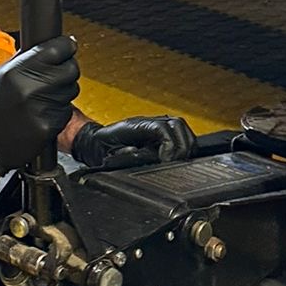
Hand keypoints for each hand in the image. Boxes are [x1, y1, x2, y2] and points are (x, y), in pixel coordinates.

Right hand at [0, 35, 79, 174]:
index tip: (68, 47)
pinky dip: (59, 111)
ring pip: (71, 89)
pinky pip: (66, 110)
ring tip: (43, 98)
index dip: (66, 46)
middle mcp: (29, 87)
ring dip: (63, 91)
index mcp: (15, 71)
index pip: (56, 48)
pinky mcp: (49, 125)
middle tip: (56, 75)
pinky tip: (43, 113)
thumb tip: (48, 44)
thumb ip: (23, 59)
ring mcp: (41, 108)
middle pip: (70, 68)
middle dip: (67, 70)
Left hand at [72, 115, 196, 170]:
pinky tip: (181, 157)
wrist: (99, 143)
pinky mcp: (162, 132)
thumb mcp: (112, 153)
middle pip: (177, 125)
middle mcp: (150, 122)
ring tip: (180, 161)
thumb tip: (137, 153)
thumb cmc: (104, 147)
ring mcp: (157, 125)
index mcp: (137, 125)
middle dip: (181, 146)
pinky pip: (181, 133)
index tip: (166, 160)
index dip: (169, 144)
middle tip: (175, 163)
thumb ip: (126, 155)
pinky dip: (185, 145)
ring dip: (186, 145)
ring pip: (182, 128)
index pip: (162, 128)